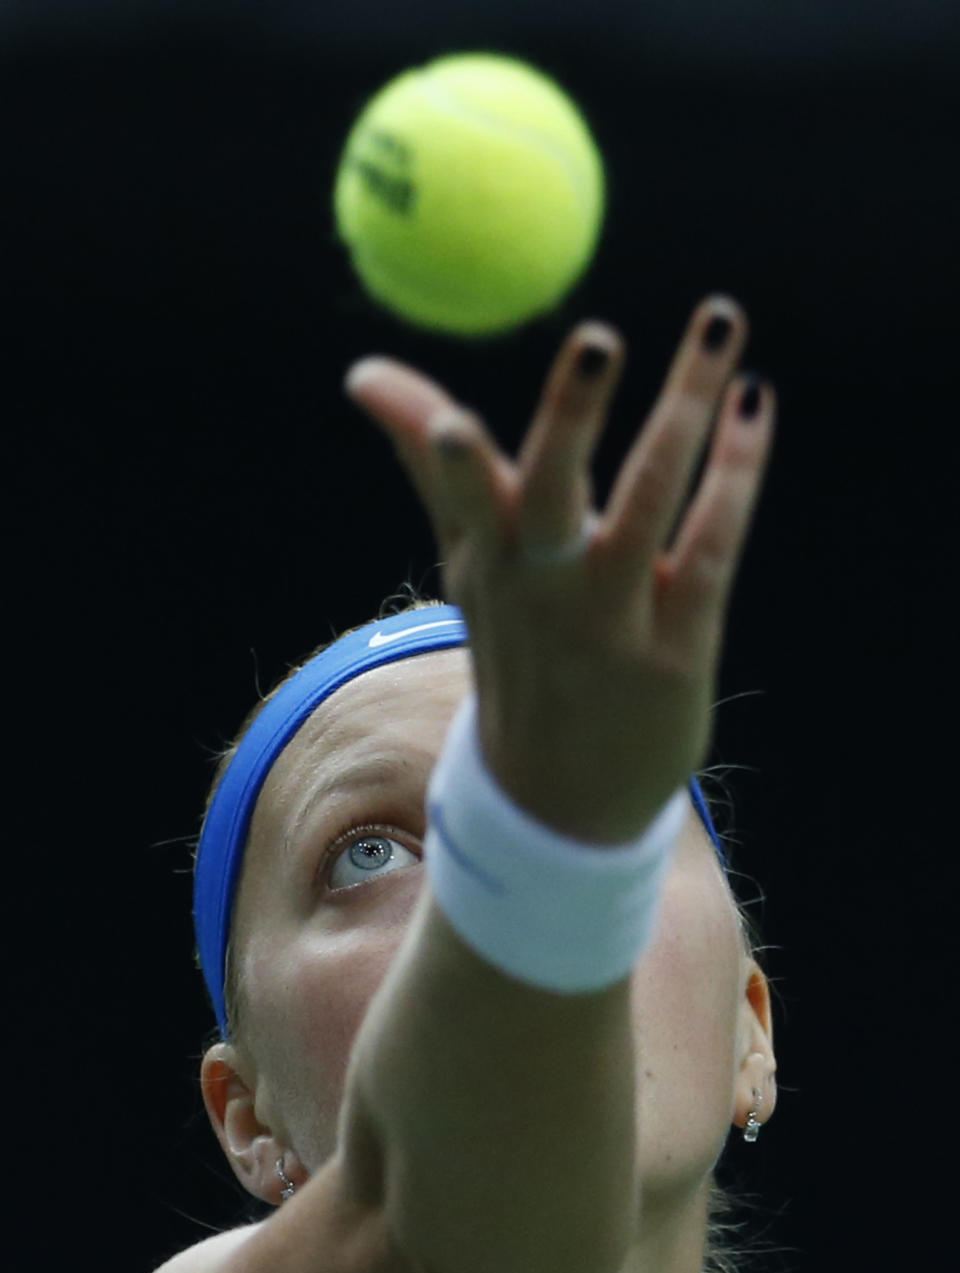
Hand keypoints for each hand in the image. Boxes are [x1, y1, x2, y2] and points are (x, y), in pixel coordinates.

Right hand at [343, 295, 776, 843]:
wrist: (561, 796)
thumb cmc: (517, 650)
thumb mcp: (468, 564)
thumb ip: (431, 462)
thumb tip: (364, 373)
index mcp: (490, 564)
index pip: (465, 501)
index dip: (449, 464)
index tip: (448, 419)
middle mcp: (545, 590)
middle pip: (553, 494)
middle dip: (570, 418)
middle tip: (596, 338)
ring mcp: (615, 620)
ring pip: (650, 498)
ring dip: (687, 404)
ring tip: (718, 319)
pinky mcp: (679, 645)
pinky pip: (711, 546)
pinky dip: (736, 472)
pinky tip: (754, 404)